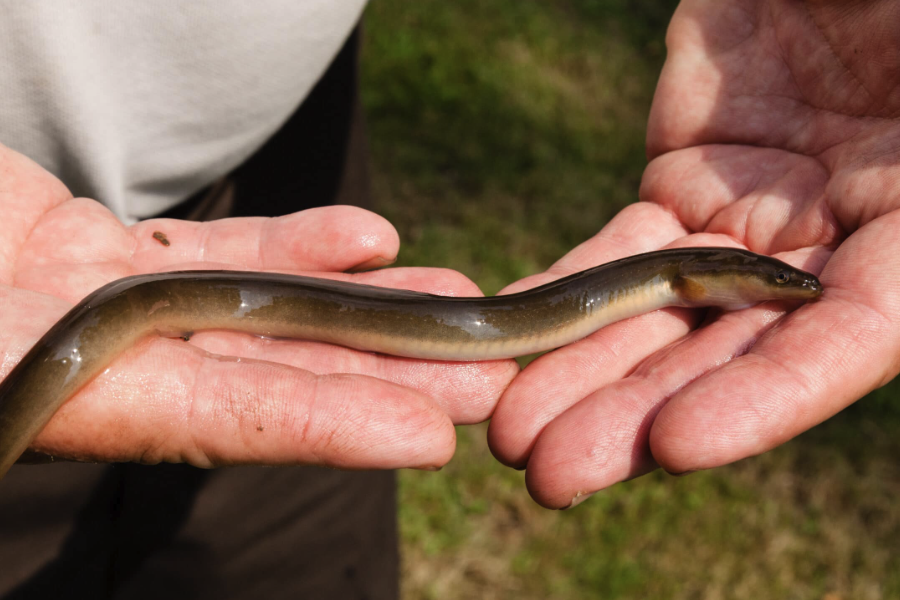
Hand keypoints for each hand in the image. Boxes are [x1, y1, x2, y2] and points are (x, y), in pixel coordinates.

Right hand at [0, 144, 516, 471]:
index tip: (429, 436)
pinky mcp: (95, 250)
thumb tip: (158, 372)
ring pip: (256, 305)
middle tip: (487, 374)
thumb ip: (48, 369)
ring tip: (459, 296)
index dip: (326, 427)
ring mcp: (98, 304)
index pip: (218, 419)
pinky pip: (213, 246)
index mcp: (57, 396)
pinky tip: (372, 238)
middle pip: (265, 369)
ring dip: (362, 303)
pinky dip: (289, 242)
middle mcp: (92, 363)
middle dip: (380, 372)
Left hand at [488, 0, 899, 507]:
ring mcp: (749, 219)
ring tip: (509, 431)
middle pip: (726, 355)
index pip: (843, 342)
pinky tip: (511, 334)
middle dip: (635, 416)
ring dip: (583, 377)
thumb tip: (834, 281)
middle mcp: (831, 247)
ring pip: (658, 317)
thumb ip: (899, 177)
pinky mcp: (684, 184)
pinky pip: (617, 253)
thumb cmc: (889, 3)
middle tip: (548, 474)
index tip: (674, 445)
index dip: (763, 399)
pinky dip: (567, 295)